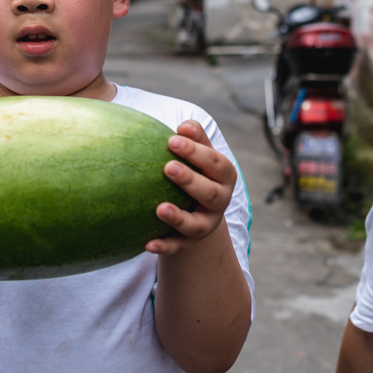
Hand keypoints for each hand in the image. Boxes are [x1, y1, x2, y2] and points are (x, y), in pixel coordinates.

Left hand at [148, 119, 236, 254]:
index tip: (172, 140)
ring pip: (196, 224)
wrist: (196, 206)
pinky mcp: (189, 242)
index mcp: (224, 176)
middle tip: (168, 167)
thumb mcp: (198, 152)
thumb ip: (194, 137)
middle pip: (210, 193)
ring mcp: (205, 224)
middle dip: (190, 180)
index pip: (215, 163)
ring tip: (160, 208)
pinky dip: (164, 246)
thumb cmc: (195, 169)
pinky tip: (147, 244)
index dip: (196, 151)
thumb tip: (183, 126)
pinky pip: (177, 246)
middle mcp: (219, 201)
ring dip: (178, 217)